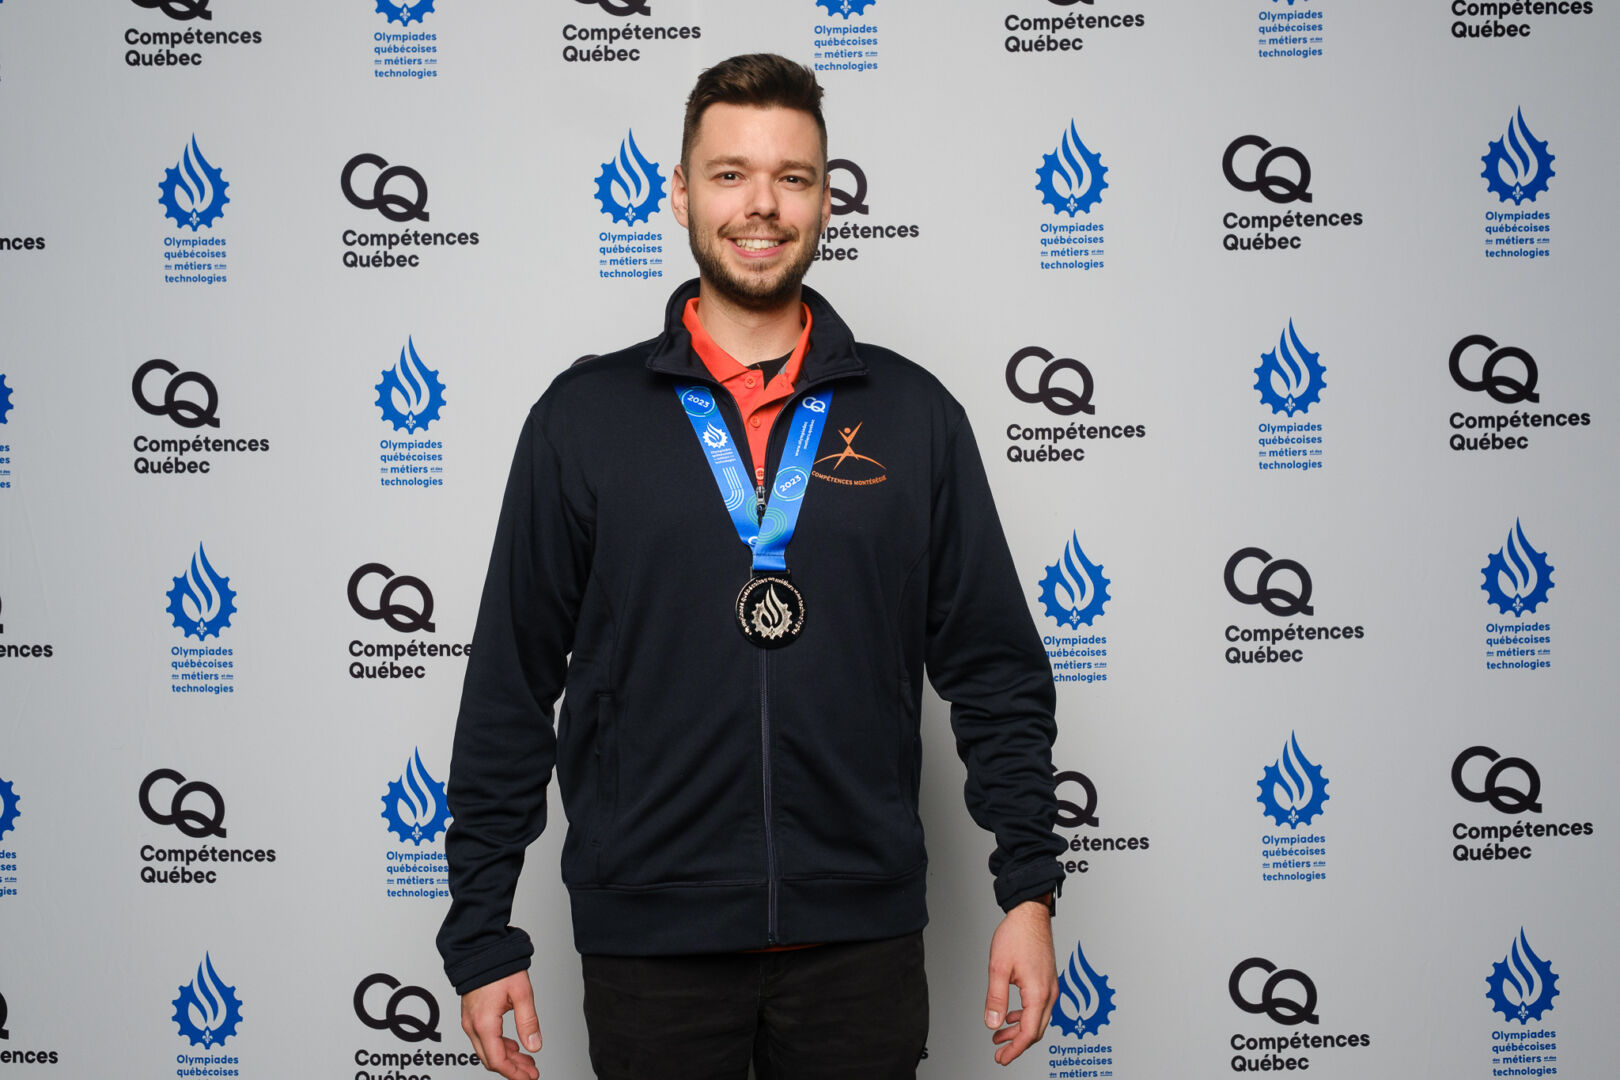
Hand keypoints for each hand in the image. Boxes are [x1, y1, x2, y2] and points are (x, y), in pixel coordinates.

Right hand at [461, 970, 541, 1079]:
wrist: (480, 949)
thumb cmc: (499, 967)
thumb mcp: (521, 993)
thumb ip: (528, 1022)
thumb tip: (534, 1046)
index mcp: (484, 1023)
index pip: (497, 1060)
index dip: (514, 1073)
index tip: (529, 1077)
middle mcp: (472, 1025)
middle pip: (491, 1059)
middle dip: (512, 1068)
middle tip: (531, 1072)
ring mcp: (469, 1021)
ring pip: (486, 1050)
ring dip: (507, 1058)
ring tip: (527, 1060)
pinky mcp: (471, 1016)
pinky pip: (483, 1039)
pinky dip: (499, 1046)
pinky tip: (513, 1046)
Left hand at [983, 899, 1057, 1066]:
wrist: (1030, 914)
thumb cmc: (1017, 935)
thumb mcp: (998, 967)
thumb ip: (995, 999)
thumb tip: (993, 1024)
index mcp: (1038, 993)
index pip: (1029, 1032)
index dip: (1015, 1049)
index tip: (1002, 1057)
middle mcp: (1049, 992)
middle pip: (1036, 1030)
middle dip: (1017, 1044)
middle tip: (999, 1052)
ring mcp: (1050, 986)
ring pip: (1038, 1019)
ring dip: (1019, 1030)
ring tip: (1000, 1035)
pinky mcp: (1047, 980)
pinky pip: (1039, 1007)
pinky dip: (1025, 1016)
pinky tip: (1011, 1016)